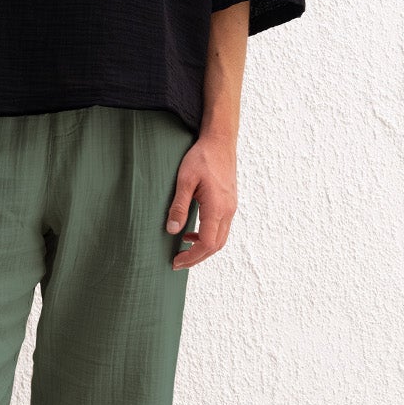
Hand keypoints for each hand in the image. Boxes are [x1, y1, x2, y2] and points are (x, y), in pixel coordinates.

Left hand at [165, 131, 236, 268]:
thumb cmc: (202, 157)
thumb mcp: (185, 180)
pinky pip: (221, 228)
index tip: (176, 261)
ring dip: (203, 249)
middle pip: (215, 246)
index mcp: (217, 208)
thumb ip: (179, 206)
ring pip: (220, 239)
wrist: (220, 142)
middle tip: (177, 262)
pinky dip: (208, 237)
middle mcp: (228, 211)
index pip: (207, 243)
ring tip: (183, 251)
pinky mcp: (229, 204)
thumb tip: (172, 230)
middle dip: (197, 258)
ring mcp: (231, 208)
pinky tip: (192, 233)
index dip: (191, 257)